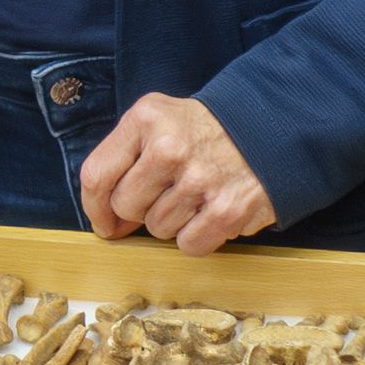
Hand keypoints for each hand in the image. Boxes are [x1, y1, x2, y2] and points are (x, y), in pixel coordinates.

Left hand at [78, 93, 278, 254]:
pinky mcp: (226, 209)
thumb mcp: (158, 120)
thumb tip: (107, 221)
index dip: (95, 207)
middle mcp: (169, 147)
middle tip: (169, 190)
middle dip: (142, 209)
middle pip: (126, 207)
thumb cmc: (204, 130)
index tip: (105, 221)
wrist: (269, 127)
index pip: (96, 175)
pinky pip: (188, 245)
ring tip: (197, 194)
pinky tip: (211, 210)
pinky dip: (198, 236)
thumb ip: (123, 160)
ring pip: (158, 229)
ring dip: (174, 221)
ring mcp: (199, 179)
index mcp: (145, 120)